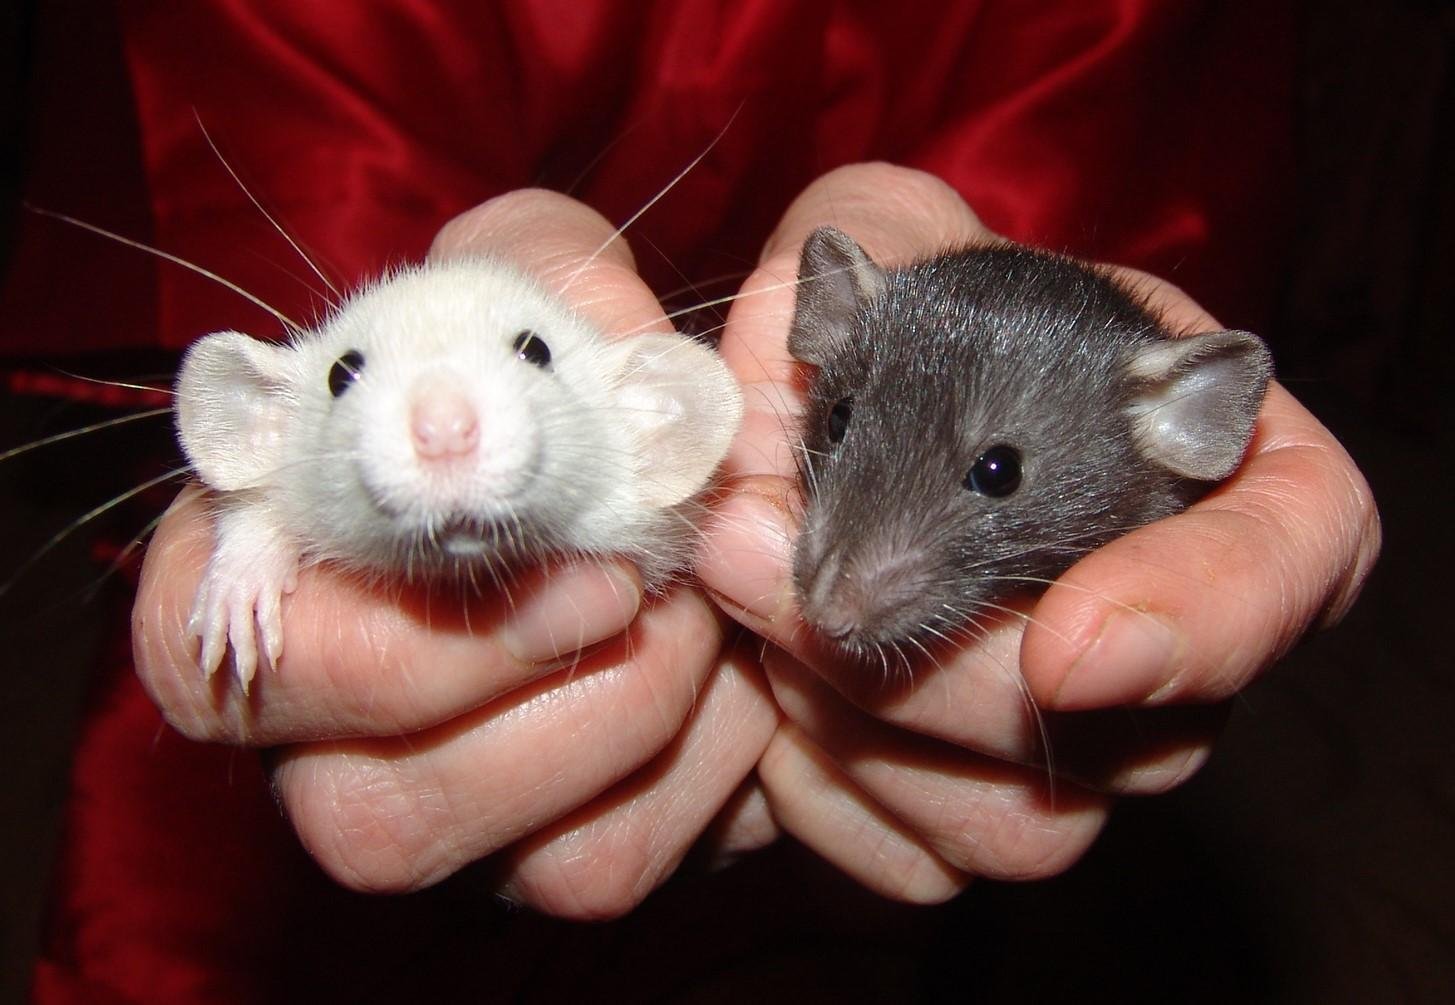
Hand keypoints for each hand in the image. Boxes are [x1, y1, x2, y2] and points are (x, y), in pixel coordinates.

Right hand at [132, 190, 777, 917]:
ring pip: (520, 866)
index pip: (226, 665)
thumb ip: (543, 277)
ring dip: (645, 724)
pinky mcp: (560, 850)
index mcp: (267, 577)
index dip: (399, 649)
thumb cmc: (557, 353)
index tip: (582, 572)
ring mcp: (446, 803)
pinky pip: (616, 865)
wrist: (662, 457)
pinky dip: (710, 773)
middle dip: (556, 704)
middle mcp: (329, 728)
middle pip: (372, 816)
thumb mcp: (541, 272)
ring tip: (711, 613)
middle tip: (660, 588)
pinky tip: (738, 679)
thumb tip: (605, 372)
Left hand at [697, 163, 1380, 901]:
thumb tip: (805, 315)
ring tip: (747, 599)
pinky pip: (918, 864)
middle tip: (761, 561)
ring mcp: (1083, 743)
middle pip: (1138, 736)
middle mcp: (1169, 630)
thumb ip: (871, 239)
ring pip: (1021, 827)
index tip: (1069, 649)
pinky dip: (822, 795)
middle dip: (936, 667)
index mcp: (1209, 478)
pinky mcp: (972, 809)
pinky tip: (764, 704)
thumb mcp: (894, 233)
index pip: (1297, 559)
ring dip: (855, 723)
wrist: (827, 445)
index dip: (1208, 618)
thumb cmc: (905, 326)